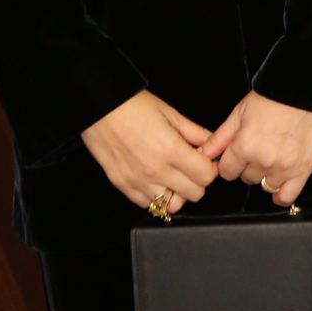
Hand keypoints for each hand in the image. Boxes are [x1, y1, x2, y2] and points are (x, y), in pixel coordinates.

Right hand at [81, 90, 217, 215]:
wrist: (98, 108)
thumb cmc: (131, 105)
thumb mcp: (169, 112)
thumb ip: (194, 131)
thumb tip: (213, 143)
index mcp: (170, 148)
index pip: (206, 176)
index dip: (210, 167)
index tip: (204, 159)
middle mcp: (155, 170)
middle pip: (194, 194)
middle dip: (197, 180)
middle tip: (190, 166)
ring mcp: (138, 181)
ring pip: (172, 205)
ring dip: (177, 192)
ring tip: (172, 175)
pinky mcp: (123, 186)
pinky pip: (148, 205)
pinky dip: (156, 196)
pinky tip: (154, 179)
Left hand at [201, 92, 311, 207]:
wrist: (305, 91)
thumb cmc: (273, 97)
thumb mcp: (240, 112)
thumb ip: (220, 137)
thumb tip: (203, 153)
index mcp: (245, 145)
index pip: (227, 172)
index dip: (230, 162)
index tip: (236, 155)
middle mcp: (263, 160)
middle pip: (246, 178)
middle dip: (248, 166)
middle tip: (258, 148)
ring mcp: (284, 168)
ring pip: (264, 186)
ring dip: (265, 174)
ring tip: (272, 156)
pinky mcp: (303, 171)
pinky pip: (287, 196)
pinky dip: (281, 194)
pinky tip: (279, 183)